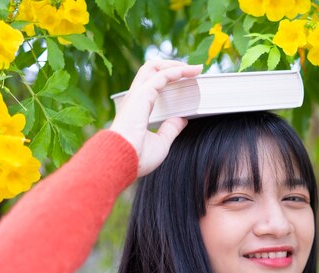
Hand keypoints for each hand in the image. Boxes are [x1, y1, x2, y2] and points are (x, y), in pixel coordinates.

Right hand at [109, 60, 202, 176]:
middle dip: (171, 67)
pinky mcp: (143, 94)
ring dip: (176, 65)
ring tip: (195, 68)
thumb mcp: (161, 142)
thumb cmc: (138, 157)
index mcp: (137, 109)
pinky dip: (177, 71)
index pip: (152, 86)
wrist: (124, 161)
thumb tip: (182, 119)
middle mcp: (135, 98)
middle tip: (192, 70)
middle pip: (151, 71)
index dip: (169, 80)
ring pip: (154, 68)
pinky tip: (191, 72)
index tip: (188, 82)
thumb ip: (170, 129)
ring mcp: (138, 94)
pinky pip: (162, 76)